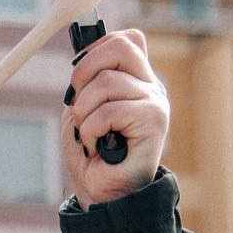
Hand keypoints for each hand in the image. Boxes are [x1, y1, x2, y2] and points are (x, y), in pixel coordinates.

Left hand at [62, 28, 169, 208]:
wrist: (104, 192)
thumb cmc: (92, 152)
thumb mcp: (83, 107)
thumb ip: (88, 80)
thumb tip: (84, 47)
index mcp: (135, 80)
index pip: (126, 39)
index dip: (95, 50)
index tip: (79, 78)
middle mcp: (150, 87)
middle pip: (120, 48)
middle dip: (85, 72)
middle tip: (78, 102)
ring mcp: (155, 103)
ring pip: (106, 83)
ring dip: (83, 111)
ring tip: (90, 133)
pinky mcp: (153, 122)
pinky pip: (108, 111)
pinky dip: (90, 130)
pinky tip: (98, 146)